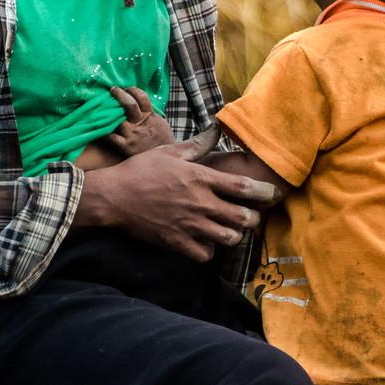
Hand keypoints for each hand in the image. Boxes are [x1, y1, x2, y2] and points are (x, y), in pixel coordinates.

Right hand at [75, 131, 282, 262]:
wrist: (112, 197)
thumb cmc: (140, 171)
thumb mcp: (170, 152)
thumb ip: (197, 145)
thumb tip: (216, 130)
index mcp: (201, 179)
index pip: (244, 188)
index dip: (264, 193)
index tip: (272, 194)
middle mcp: (200, 204)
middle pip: (243, 218)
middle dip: (252, 218)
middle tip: (249, 216)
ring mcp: (190, 226)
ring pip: (229, 238)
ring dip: (233, 235)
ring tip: (228, 229)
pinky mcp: (177, 243)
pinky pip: (206, 254)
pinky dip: (210, 250)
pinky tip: (206, 242)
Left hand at [107, 86, 176, 154]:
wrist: (164, 160)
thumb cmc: (161, 141)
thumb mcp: (160, 123)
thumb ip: (150, 113)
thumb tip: (140, 102)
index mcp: (150, 116)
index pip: (141, 97)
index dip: (132, 90)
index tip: (126, 88)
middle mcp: (140, 123)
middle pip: (128, 104)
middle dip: (119, 94)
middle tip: (112, 90)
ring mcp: (132, 134)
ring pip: (117, 119)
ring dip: (109, 111)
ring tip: (102, 106)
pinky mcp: (126, 146)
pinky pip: (111, 136)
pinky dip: (104, 131)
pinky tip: (100, 126)